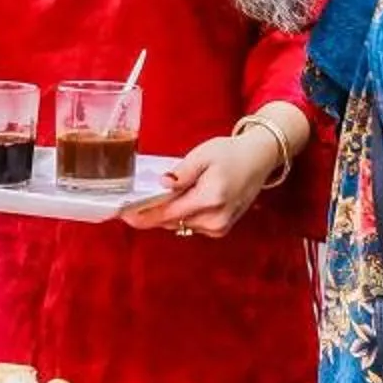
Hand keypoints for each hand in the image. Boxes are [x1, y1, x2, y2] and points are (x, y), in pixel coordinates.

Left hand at [121, 125, 280, 237]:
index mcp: (210, 199)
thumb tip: (162, 184)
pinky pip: (190, 225)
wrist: (259, 159)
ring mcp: (219, 227)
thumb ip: (181, 172)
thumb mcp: (203, 155)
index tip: (123, 214)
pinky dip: (180, 215)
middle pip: (170, 221)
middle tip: (129, 204)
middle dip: (150, 213)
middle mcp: (215, 219)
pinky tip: (178, 201)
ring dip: (165, 214)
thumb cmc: (231, 153)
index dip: (143, 215)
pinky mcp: (220, 229)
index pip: (167, 214)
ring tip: (153, 199)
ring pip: (179, 224)